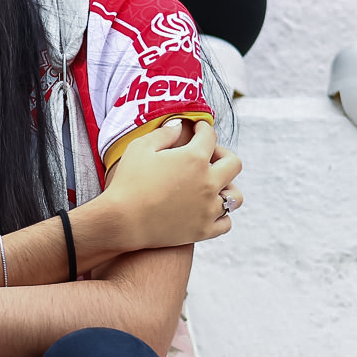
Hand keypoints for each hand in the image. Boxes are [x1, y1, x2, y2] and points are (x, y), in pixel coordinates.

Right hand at [92, 118, 242, 251]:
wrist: (121, 222)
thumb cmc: (127, 182)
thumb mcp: (139, 148)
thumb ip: (163, 134)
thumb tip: (179, 126)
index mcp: (194, 158)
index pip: (209, 136)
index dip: (204, 128)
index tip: (198, 128)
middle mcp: (208, 182)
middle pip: (234, 164)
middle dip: (223, 154)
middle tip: (210, 154)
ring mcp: (209, 208)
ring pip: (235, 196)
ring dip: (227, 187)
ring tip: (213, 186)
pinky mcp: (204, 230)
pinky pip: (226, 222)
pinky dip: (220, 216)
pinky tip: (208, 210)